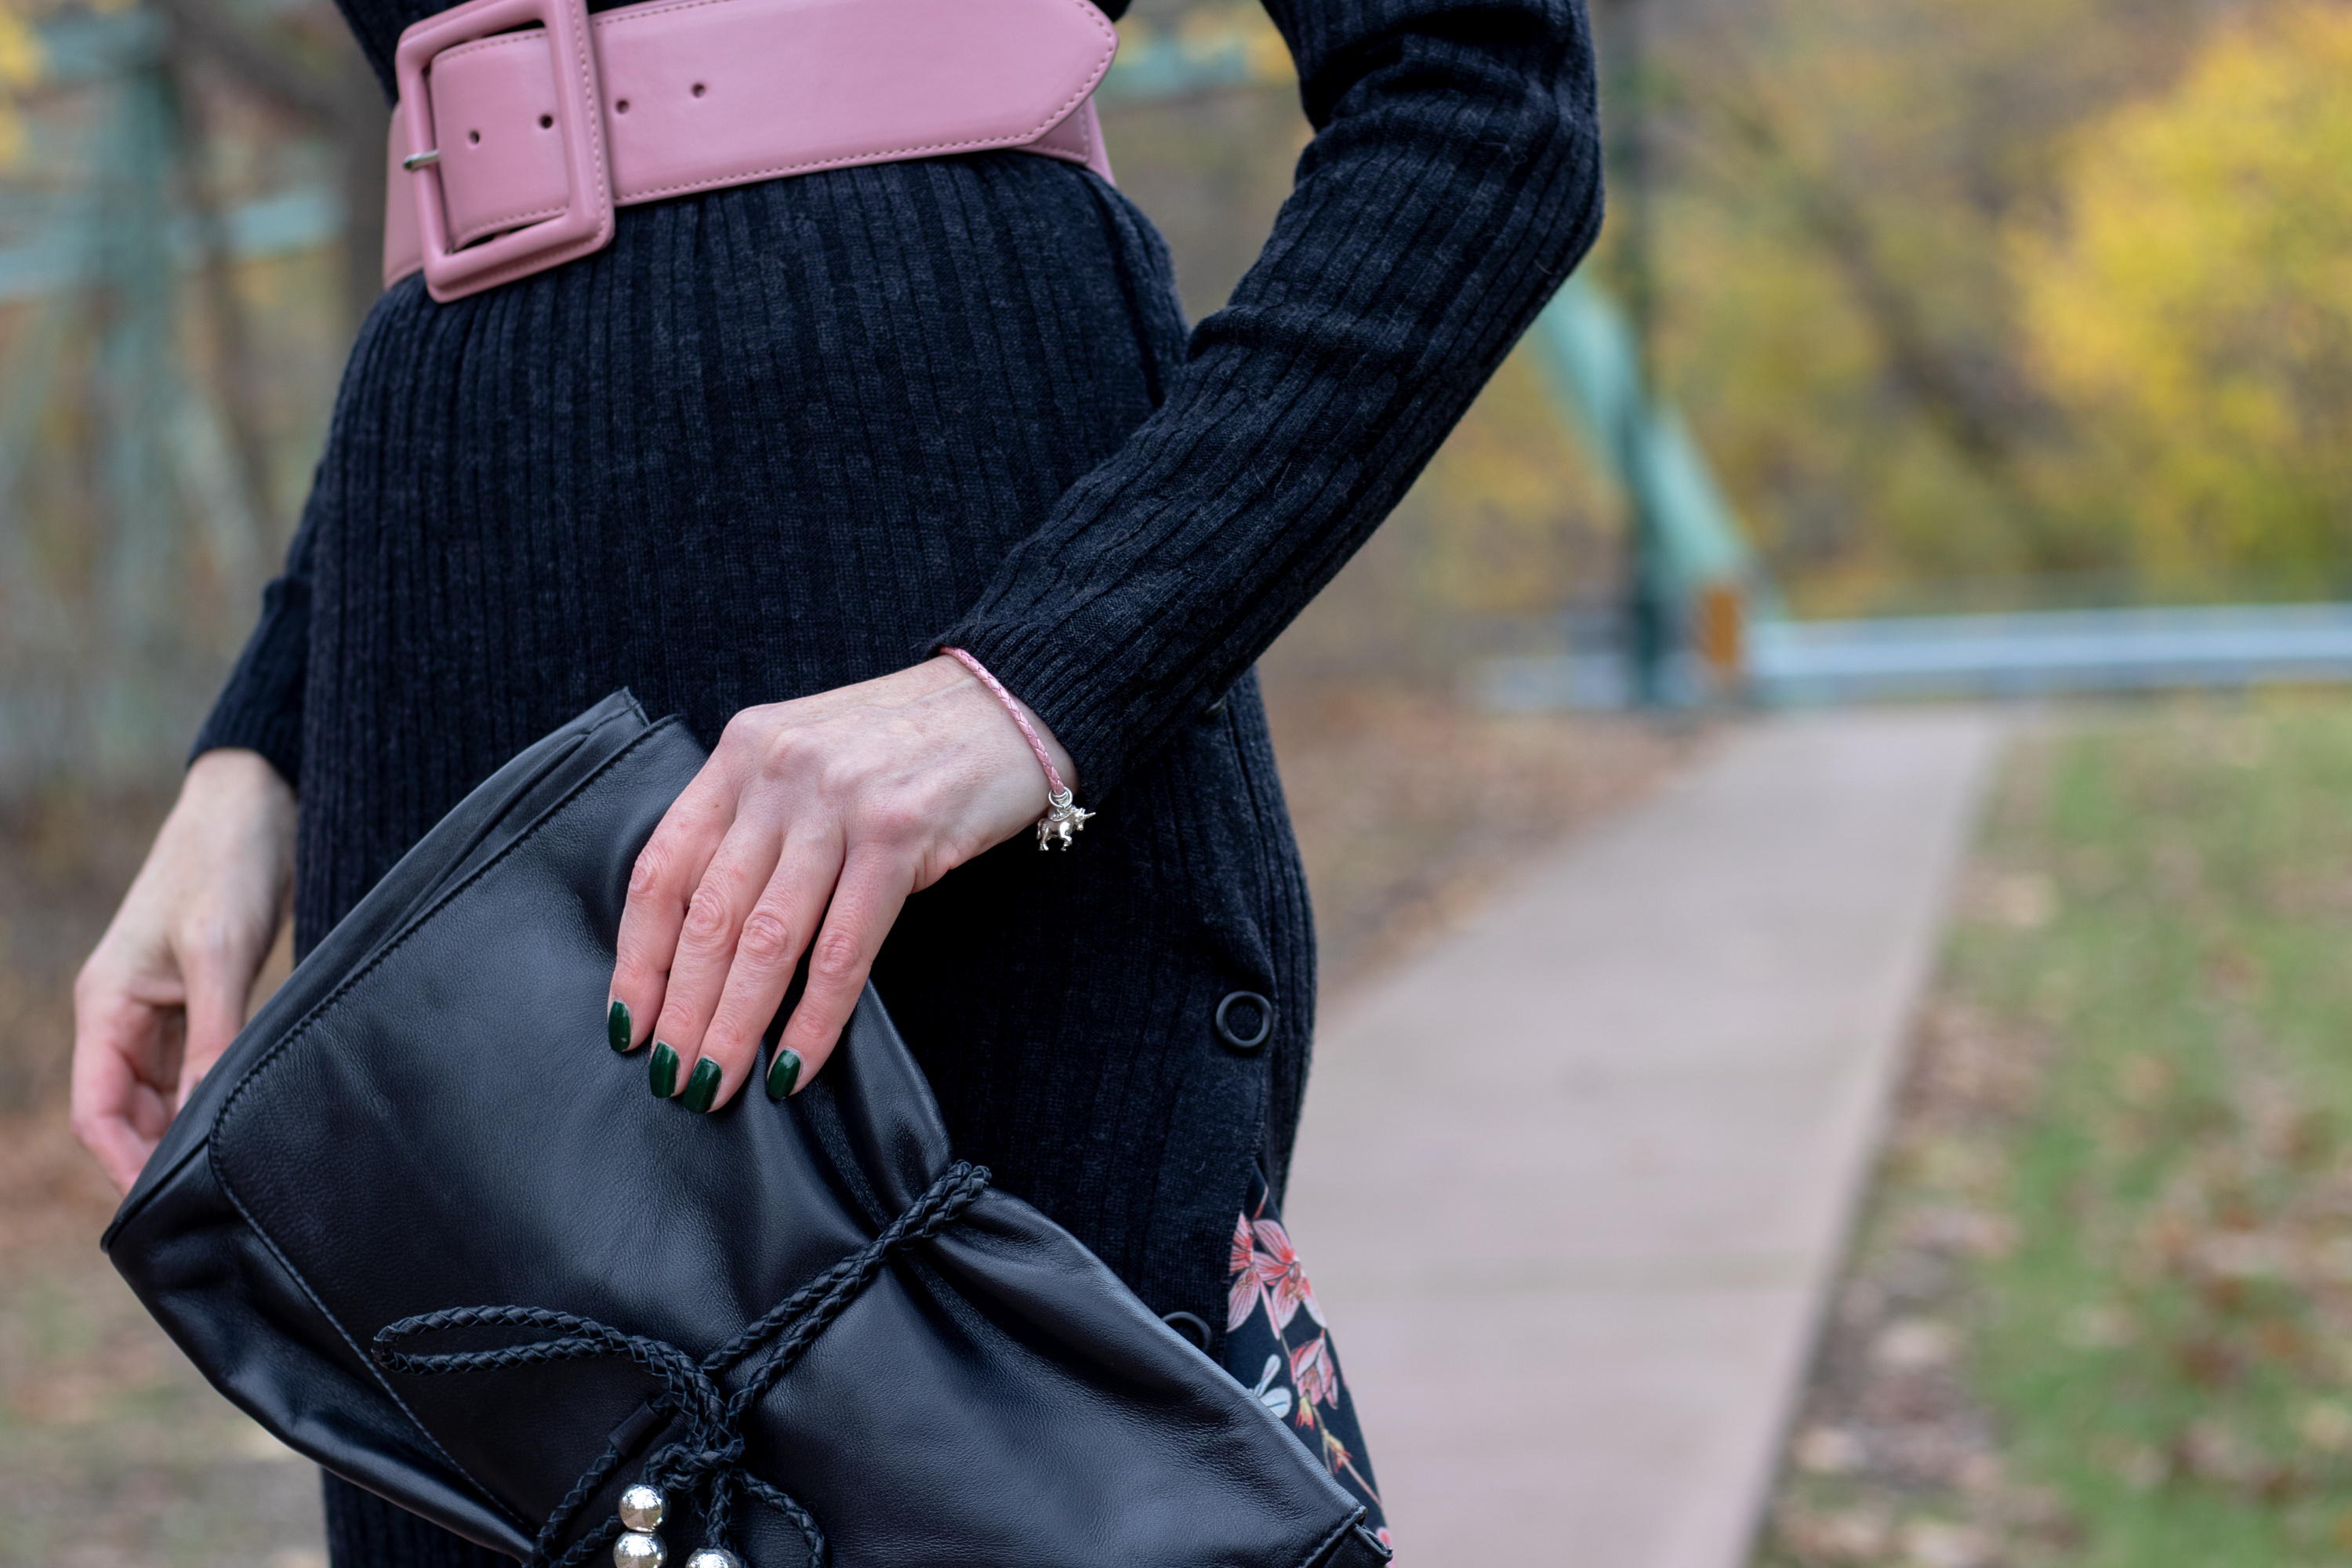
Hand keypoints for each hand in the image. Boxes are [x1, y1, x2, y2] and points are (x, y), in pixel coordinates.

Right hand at [71, 748, 294, 1192]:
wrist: (258, 804)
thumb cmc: (227, 862)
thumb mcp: (220, 950)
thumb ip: (213, 1034)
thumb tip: (203, 1114)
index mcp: (106, 1005)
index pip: (97, 1111)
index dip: (123, 1165)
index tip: (166, 1208)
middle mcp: (124, 1014)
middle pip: (129, 1114)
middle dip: (157, 1160)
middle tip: (211, 1208)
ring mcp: (162, 1009)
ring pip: (163, 1096)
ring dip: (186, 1134)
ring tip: (231, 1178)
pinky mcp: (201, 1000)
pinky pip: (194, 1069)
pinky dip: (211, 1099)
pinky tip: (244, 1123)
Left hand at [608, 655, 1073, 1111]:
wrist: (1007, 706)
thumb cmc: (906, 742)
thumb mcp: (809, 760)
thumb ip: (757, 822)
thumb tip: (710, 937)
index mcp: (743, 752)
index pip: (664, 867)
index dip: (639, 955)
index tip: (628, 1021)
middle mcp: (779, 771)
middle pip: (709, 913)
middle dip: (682, 1009)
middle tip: (669, 1076)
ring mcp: (839, 801)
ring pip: (768, 939)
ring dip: (734, 1025)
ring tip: (714, 1084)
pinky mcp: (900, 834)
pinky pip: (844, 949)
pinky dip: (815, 1018)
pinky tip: (794, 1063)